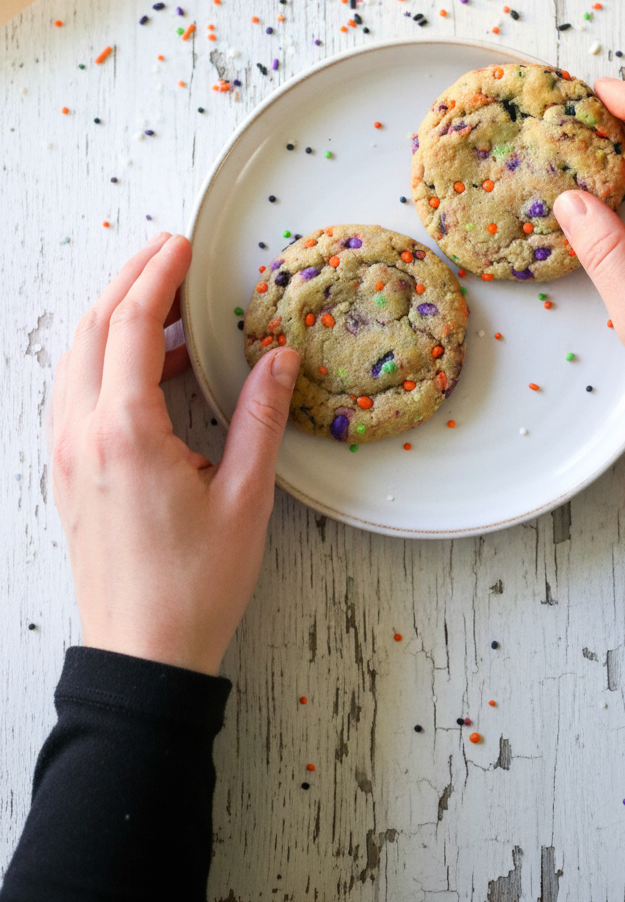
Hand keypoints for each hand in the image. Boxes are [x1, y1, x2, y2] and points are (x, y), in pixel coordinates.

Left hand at [50, 233, 300, 675]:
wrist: (142, 656)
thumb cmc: (193, 586)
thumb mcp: (245, 498)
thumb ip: (260, 418)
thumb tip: (279, 359)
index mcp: (124, 433)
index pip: (128, 325)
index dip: (156, 276)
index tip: (182, 246)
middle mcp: (83, 435)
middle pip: (91, 328)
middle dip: (129, 281)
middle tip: (169, 254)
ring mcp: (68, 454)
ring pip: (76, 358)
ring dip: (112, 318)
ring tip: (163, 304)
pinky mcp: (69, 474)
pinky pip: (76, 392)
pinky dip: (104, 359)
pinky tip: (144, 366)